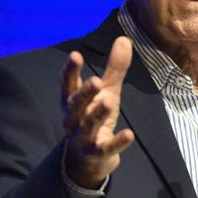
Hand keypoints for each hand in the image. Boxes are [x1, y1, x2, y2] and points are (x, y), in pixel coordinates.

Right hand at [60, 37, 134, 188]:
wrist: (89, 158)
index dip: (70, 70)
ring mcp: (83, 137)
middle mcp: (73, 118)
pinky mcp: (96, 153)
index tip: (75, 55)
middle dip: (84, 93)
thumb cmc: (94, 116)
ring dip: (98, 114)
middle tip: (96, 81)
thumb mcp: (106, 91)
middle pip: (75, 105)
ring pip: (88, 125)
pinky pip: (105, 148)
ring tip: (110, 102)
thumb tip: (124, 39)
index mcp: (73, 100)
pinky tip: (129, 134)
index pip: (68, 84)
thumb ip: (113, 68)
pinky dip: (117, 142)